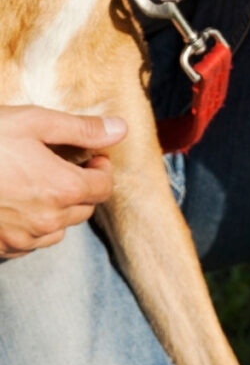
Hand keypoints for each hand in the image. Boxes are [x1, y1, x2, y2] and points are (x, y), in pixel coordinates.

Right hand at [0, 106, 123, 257]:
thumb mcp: (35, 122)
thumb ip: (82, 129)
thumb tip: (120, 129)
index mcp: (63, 189)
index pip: (104, 188)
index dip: (101, 169)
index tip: (91, 156)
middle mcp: (47, 221)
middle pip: (83, 209)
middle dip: (81, 187)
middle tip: (64, 165)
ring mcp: (20, 238)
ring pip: (57, 229)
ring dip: (57, 209)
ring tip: (37, 183)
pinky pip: (28, 242)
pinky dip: (30, 225)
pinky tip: (14, 203)